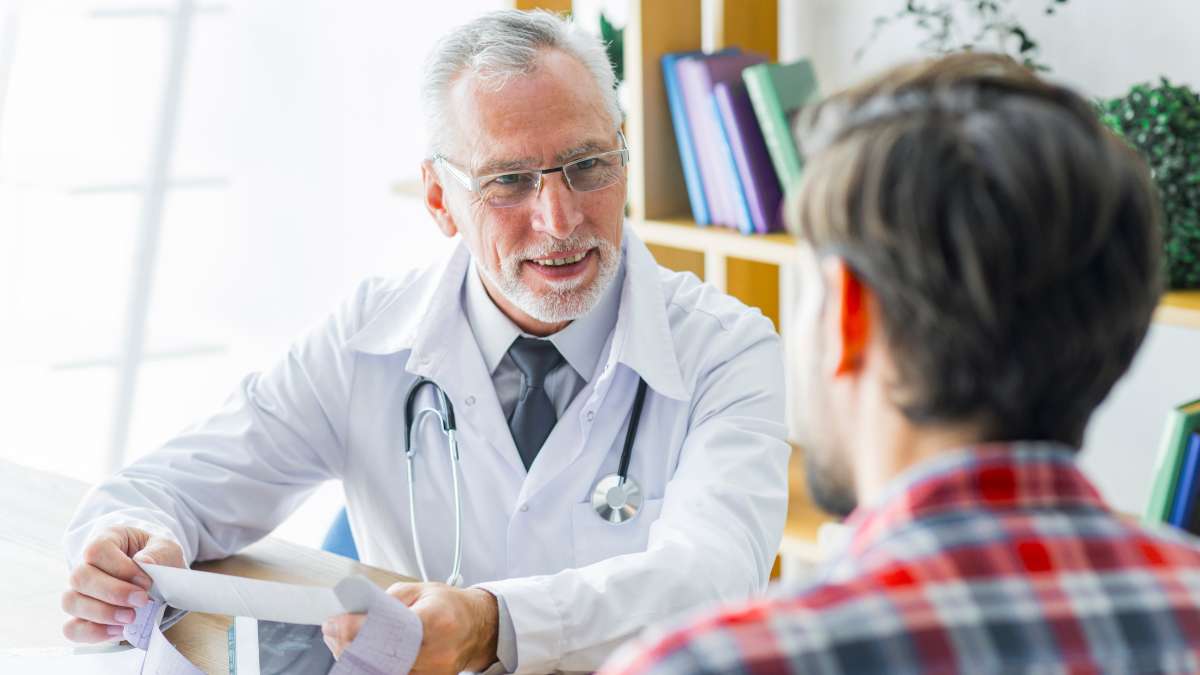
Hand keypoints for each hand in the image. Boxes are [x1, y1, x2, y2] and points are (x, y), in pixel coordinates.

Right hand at [61, 526, 184, 642]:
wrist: (159, 578)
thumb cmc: (158, 558)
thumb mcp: (166, 548)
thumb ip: (158, 554)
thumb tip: (143, 563)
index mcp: (107, 540)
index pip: (96, 551)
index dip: (120, 568)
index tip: (146, 581)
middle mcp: (86, 564)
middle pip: (80, 577)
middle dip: (113, 593)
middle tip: (142, 601)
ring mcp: (80, 591)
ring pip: (71, 602)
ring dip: (102, 614)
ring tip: (131, 617)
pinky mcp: (82, 616)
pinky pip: (72, 628)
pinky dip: (93, 632)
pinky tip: (118, 630)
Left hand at [322, 581, 498, 673]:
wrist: (476, 628)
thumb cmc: (448, 606)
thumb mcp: (420, 590)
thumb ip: (387, 601)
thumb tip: (353, 612)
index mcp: (437, 620)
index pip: (390, 630)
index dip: (356, 629)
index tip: (334, 623)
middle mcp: (437, 652)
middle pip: (381, 657)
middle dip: (349, 645)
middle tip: (332, 631)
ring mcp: (433, 673)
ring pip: (383, 672)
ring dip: (355, 659)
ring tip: (342, 642)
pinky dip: (371, 668)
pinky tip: (360, 656)